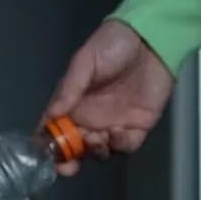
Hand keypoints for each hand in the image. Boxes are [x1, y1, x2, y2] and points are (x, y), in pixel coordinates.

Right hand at [44, 20, 174, 175]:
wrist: (152, 39)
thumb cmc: (113, 45)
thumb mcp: (85, 61)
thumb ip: (69, 88)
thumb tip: (52, 114)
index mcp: (72, 103)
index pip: (53, 130)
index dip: (48, 146)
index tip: (49, 155)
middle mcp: (90, 118)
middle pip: (74, 147)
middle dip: (70, 158)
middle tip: (72, 160)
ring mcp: (112, 124)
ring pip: (98, 151)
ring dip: (95, 151)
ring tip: (98, 137)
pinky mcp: (137, 126)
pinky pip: (126, 146)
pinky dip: (120, 145)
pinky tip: (119, 131)